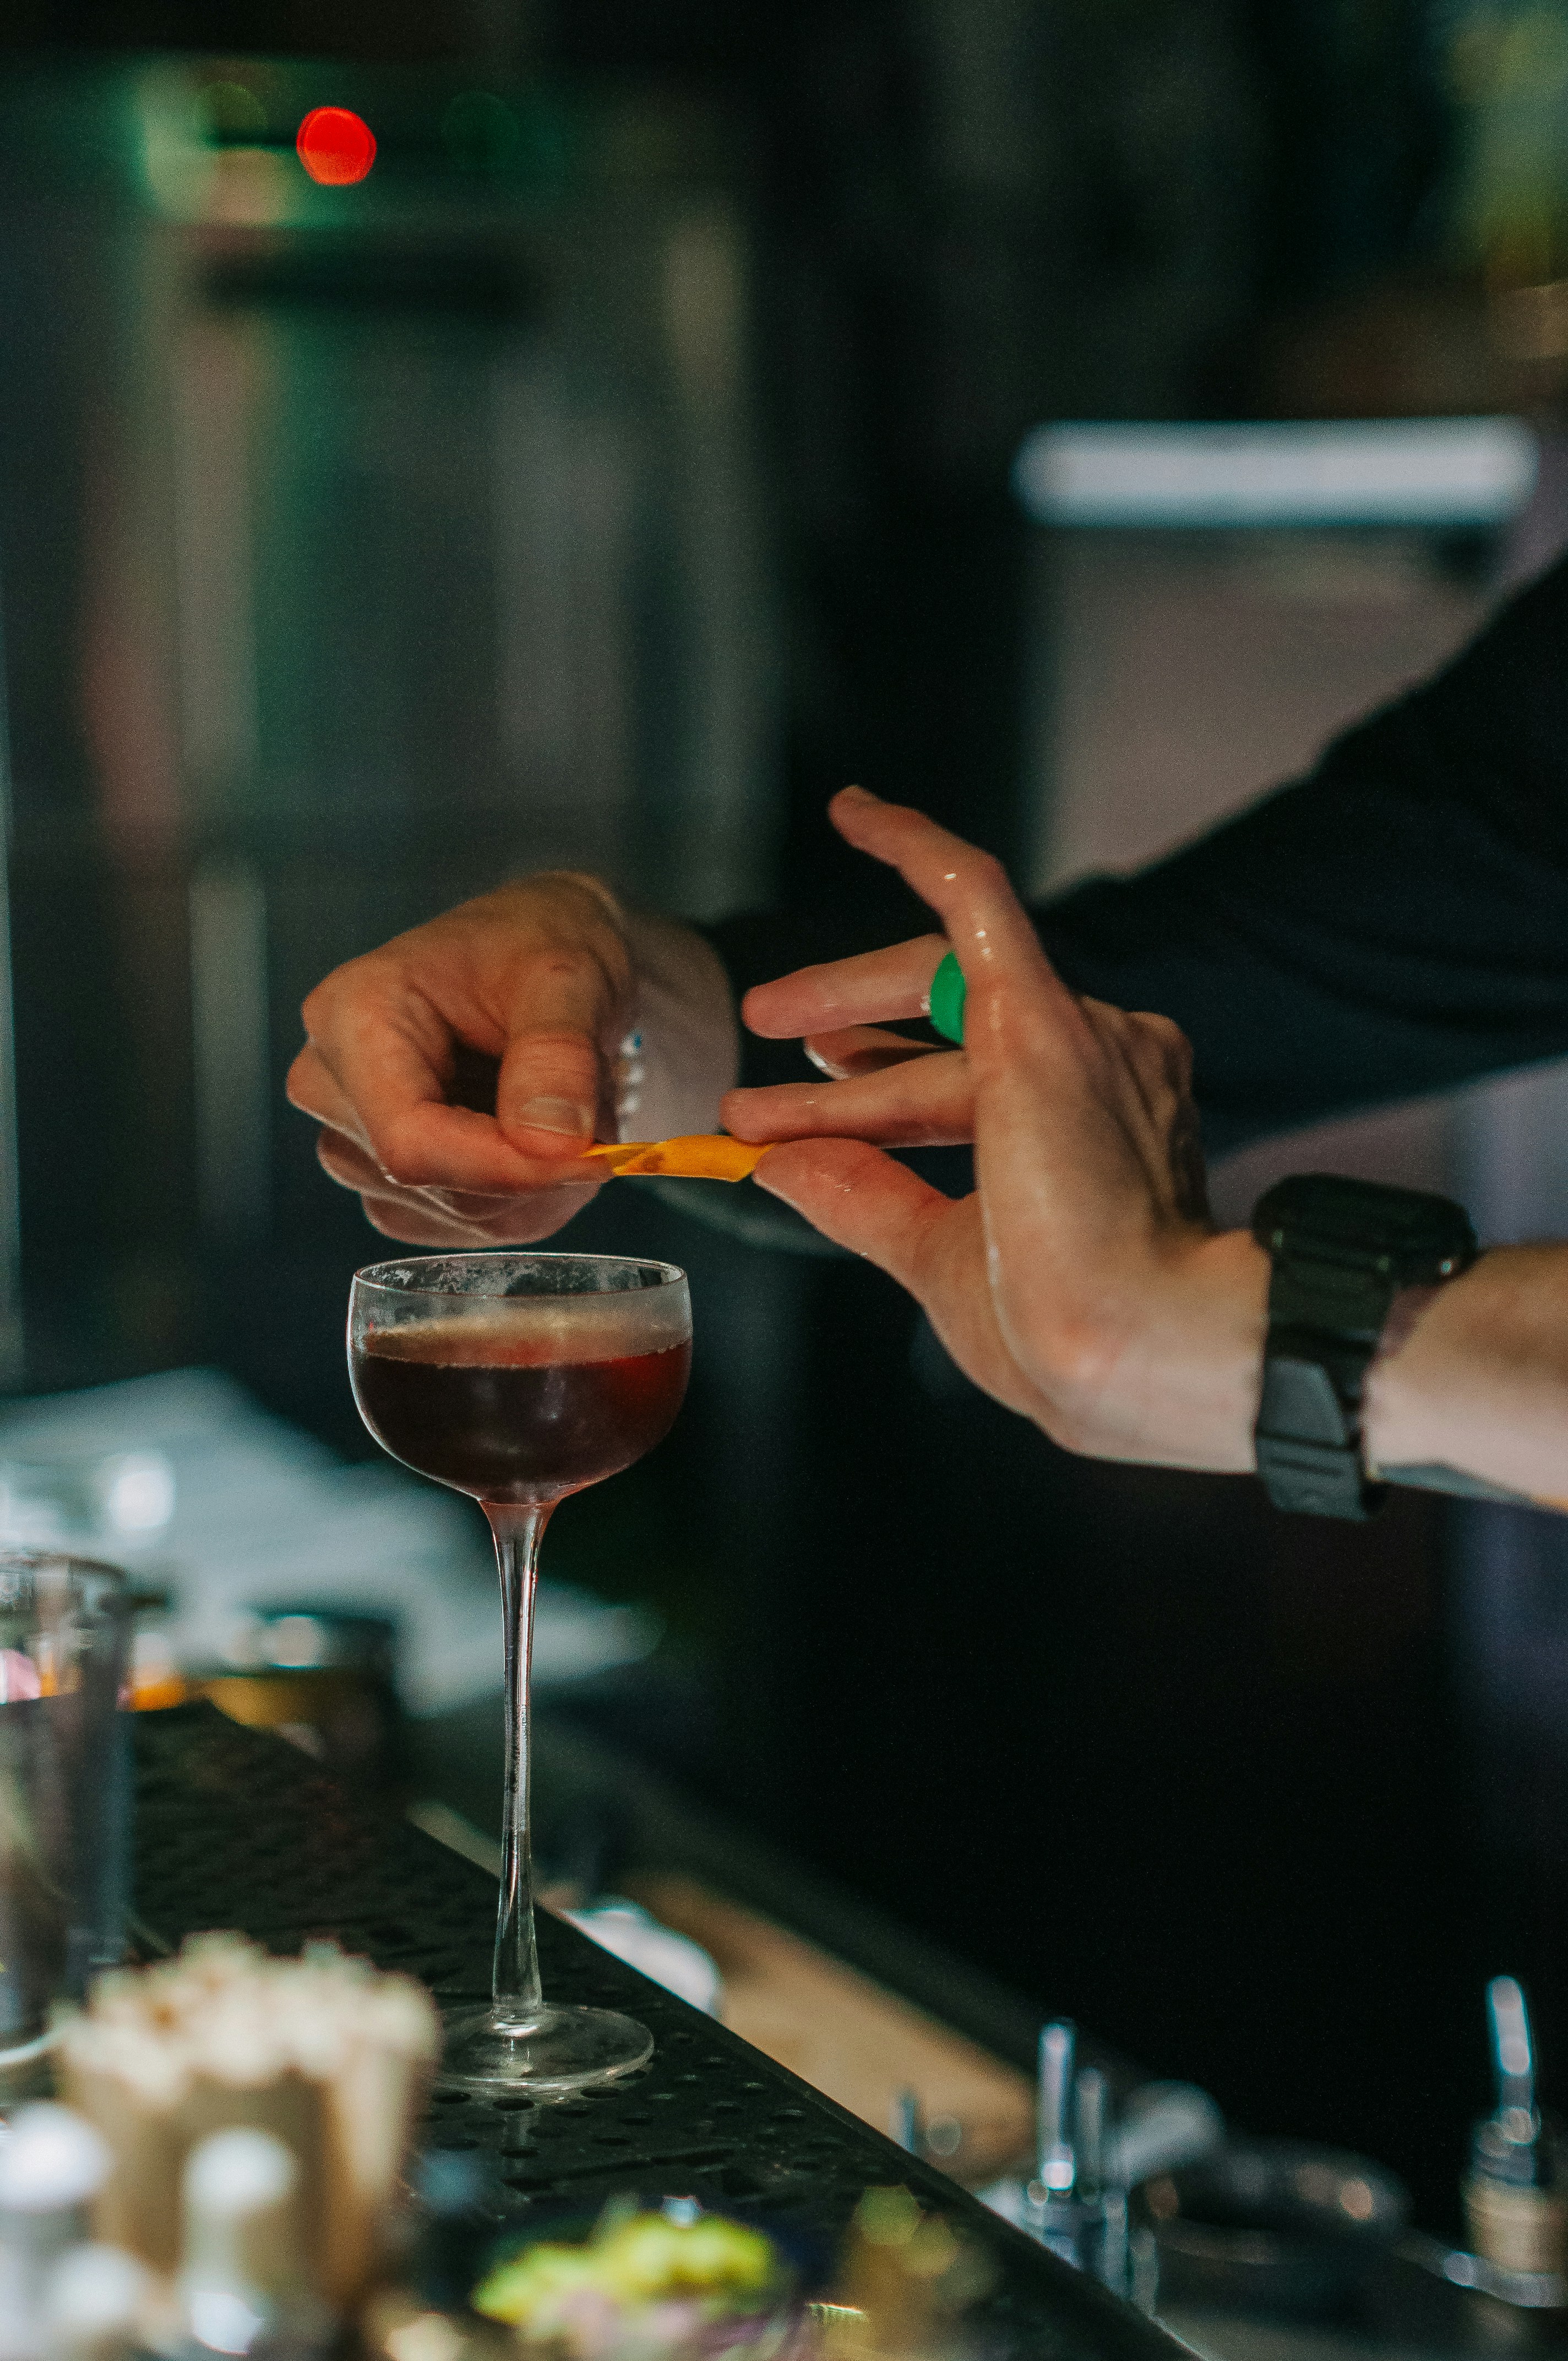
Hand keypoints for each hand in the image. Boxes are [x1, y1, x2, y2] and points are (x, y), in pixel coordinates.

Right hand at [287, 873, 633, 1245]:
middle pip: (438, 1184)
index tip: (592, 1156)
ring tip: (565, 1105)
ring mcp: (352, 1141)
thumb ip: (557, 1054)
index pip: (411, 1139)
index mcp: (351, 1015)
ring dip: (544, 1182)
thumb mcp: (567, 975)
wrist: (539, 961)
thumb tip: (550, 1141)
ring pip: (463, 1214)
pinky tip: (538, 1136)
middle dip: (539, 1164)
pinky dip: (530, 1199)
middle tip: (595, 1105)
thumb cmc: (539, 945)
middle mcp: (332, 1085)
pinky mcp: (386, 1184)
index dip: (507, 1166)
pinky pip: (469, 1227)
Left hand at [723, 789, 1267, 1468]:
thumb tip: (781, 1163)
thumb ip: (866, 1198)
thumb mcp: (938, 1255)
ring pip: (943, 989)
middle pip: (961, 1019)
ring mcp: (1086, 1035)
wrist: (1128, 1346)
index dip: (887, 1079)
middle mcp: (1107, 1068)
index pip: (977, 1079)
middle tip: (773, 1025)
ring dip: (845, 1007)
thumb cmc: (1060, 1332)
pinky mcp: (1043, 1017)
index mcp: (1096, 1132)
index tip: (820, 1080)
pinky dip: (914, 849)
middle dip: (860, 1025)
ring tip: (762, 1016)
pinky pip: (976, 897)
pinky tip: (856, 813)